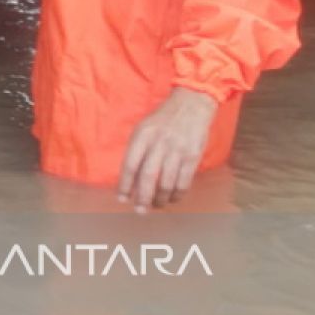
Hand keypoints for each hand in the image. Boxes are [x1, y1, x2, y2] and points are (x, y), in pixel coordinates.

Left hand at [118, 87, 218, 210]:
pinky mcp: (193, 157)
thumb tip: (131, 179)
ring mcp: (177, 151)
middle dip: (143, 197)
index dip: (125, 185)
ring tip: (156, 205)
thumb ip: (137, 150)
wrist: (191, 104)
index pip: (130, 164)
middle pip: (148, 177)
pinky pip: (183, 182)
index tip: (122, 199)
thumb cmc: (163, 119)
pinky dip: (177, 194)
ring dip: (160, 199)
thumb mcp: (144, 128)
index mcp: (143, 135)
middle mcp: (159, 143)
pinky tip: (172, 198)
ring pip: (166, 183)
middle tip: (140, 210)